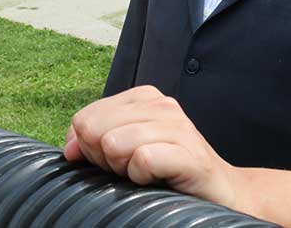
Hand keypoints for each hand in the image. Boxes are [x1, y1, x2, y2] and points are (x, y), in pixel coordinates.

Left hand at [64, 86, 240, 207]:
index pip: (84, 117)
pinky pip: (142, 160)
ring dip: (123, 169)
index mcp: (143, 98)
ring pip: (114, 142)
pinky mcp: (189, 153)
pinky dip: (141, 177)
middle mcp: (161, 105)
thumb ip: (94, 142)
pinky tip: (156, 180)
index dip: (89, 147)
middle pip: (94, 128)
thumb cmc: (168, 173)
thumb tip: (69, 149)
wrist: (221, 193)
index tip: (114, 161)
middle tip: (130, 169)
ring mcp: (178, 127)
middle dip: (103, 158)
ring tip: (145, 175)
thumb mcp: (125, 152)